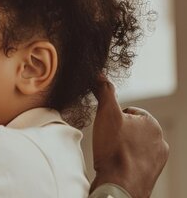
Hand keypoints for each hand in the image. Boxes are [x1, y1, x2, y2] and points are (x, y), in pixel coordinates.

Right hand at [91, 77, 168, 197]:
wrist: (120, 184)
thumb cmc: (115, 149)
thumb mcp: (106, 113)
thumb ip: (105, 92)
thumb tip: (100, 75)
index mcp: (151, 123)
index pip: (128, 112)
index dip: (113, 118)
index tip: (106, 128)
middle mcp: (159, 139)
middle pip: (131, 129)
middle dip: (119, 134)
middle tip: (107, 142)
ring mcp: (157, 158)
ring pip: (134, 146)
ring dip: (122, 148)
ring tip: (111, 155)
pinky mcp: (152, 173)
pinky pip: (136, 161)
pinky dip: (126, 162)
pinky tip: (116, 165)